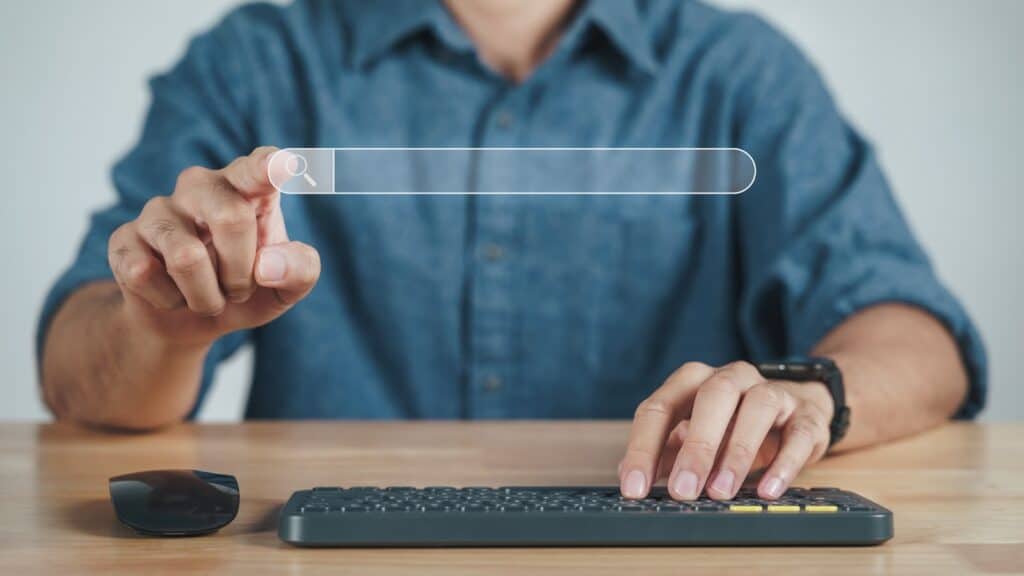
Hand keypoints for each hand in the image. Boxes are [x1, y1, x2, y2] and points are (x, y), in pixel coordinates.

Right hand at [107, 146, 319, 347]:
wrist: (190, 321)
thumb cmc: (245, 288)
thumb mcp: (286, 287)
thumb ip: (299, 270)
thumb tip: (268, 265)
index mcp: (248, 188)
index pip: (259, 168)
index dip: (269, 167)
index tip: (285, 163)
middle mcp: (202, 186)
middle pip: (230, 218)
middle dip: (240, 272)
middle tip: (238, 288)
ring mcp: (159, 209)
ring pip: (186, 257)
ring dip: (206, 296)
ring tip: (208, 296)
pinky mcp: (124, 237)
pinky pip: (145, 275)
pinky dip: (169, 301)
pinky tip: (171, 293)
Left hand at [619, 361, 834, 500]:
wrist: (798, 407)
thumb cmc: (735, 423)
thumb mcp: (695, 433)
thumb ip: (665, 451)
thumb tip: (630, 477)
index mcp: (694, 380)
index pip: (660, 407)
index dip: (643, 448)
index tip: (633, 487)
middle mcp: (732, 377)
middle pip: (712, 397)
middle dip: (695, 446)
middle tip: (681, 490)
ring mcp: (772, 391)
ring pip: (757, 408)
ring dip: (737, 452)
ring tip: (721, 491)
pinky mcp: (807, 415)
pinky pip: (798, 434)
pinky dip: (784, 463)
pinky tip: (768, 490)